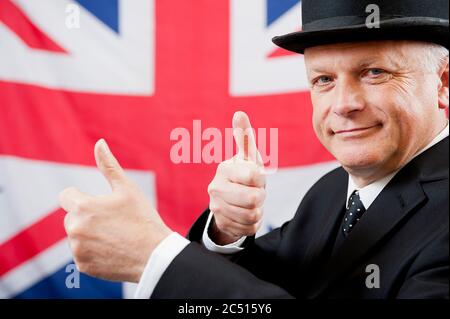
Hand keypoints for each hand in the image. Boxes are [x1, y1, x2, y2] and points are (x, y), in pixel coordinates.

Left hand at [59, 139, 171, 282]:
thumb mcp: (127, 189)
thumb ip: (108, 165)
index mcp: (83, 207)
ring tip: (115, 237)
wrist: (155, 256)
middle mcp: (75, 229)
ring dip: (90, 235)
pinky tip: (113, 250)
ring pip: (77, 236)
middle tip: (113, 222)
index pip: (66, 196)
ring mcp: (78, 250)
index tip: (97, 203)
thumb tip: (99, 142)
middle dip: (87, 217)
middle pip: (72, 218)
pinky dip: (94, 252)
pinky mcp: (83, 267)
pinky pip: (82, 254)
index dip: (81, 196)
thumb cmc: (142, 218)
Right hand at [207, 111, 265, 244]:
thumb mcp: (246, 157)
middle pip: (254, 198)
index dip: (260, 178)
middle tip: (254, 191)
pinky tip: (245, 214)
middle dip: (260, 196)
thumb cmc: (242, 175)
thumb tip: (239, 113)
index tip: (254, 177)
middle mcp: (216, 188)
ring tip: (249, 203)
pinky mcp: (222, 224)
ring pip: (252, 215)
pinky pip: (249, 228)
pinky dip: (252, 223)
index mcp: (224, 169)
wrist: (229, 202)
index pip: (254, 175)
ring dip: (257, 209)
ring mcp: (217, 207)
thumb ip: (244, 137)